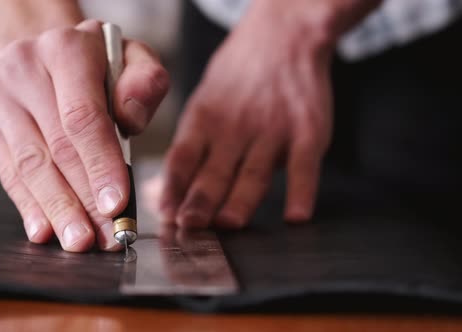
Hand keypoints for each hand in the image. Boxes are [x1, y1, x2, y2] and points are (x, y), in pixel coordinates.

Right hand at [0, 20, 168, 250]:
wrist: (43, 53)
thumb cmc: (97, 63)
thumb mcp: (133, 58)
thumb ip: (145, 82)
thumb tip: (130, 119)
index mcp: (65, 50)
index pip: (83, 118)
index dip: (100, 165)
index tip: (117, 204)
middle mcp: (24, 70)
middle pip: (56, 148)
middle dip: (84, 199)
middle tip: (105, 235)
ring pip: (30, 166)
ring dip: (57, 210)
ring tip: (78, 241)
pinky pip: (9, 173)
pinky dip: (29, 205)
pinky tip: (45, 230)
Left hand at [160, 3, 334, 228]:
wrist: (284, 36)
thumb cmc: (237, 78)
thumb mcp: (204, 103)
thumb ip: (189, 150)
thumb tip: (161, 192)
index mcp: (204, 119)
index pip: (183, 158)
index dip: (172, 188)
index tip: (166, 215)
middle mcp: (235, 126)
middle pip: (215, 170)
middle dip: (200, 201)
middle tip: (190, 227)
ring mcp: (272, 130)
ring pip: (254, 172)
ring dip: (240, 200)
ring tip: (227, 224)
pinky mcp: (307, 131)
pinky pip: (303, 166)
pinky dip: (301, 192)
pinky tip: (296, 216)